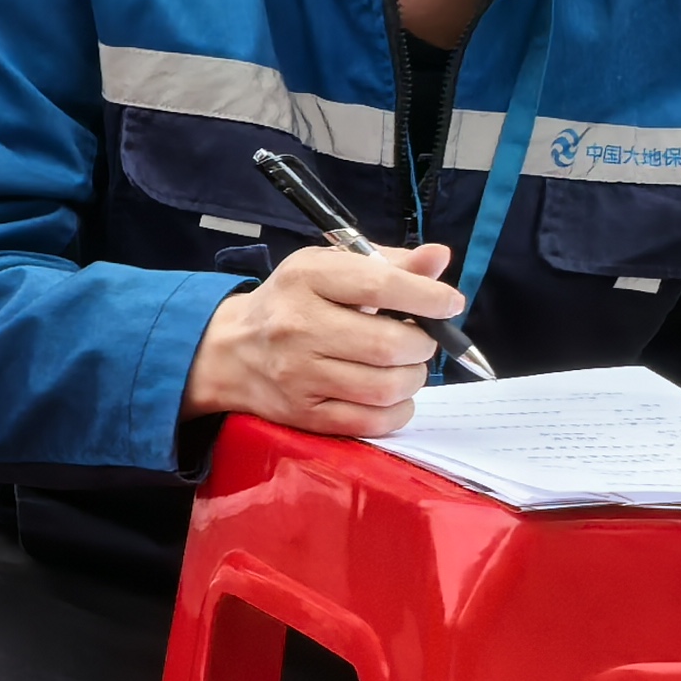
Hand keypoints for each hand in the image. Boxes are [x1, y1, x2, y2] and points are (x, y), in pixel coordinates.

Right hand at [183, 241, 459, 438]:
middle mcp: (297, 326)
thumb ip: (389, 263)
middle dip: (422, 344)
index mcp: (306, 279)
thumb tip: (440, 258)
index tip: (450, 304)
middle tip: (419, 340)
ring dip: (412, 378)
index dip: (427, 297)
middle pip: (388, 344)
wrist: (230, 350)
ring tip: (404, 367)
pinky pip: (371, 422)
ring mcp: (298, 375)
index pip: (379, 285)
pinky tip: (391, 395)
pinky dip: (397, 411)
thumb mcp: (330, 268)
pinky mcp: (303, 414)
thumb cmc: (292, 302)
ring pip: (386, 387)